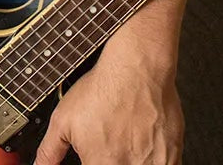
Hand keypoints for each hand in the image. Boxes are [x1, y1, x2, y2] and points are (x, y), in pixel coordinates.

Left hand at [33, 42, 183, 164]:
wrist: (138, 66)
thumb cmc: (105, 89)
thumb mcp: (63, 120)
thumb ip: (49, 152)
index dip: (91, 162)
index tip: (93, 156)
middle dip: (110, 159)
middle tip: (110, 146)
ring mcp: (153, 164)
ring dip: (132, 161)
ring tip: (126, 143)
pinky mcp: (172, 154)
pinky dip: (153, 160)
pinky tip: (142, 146)